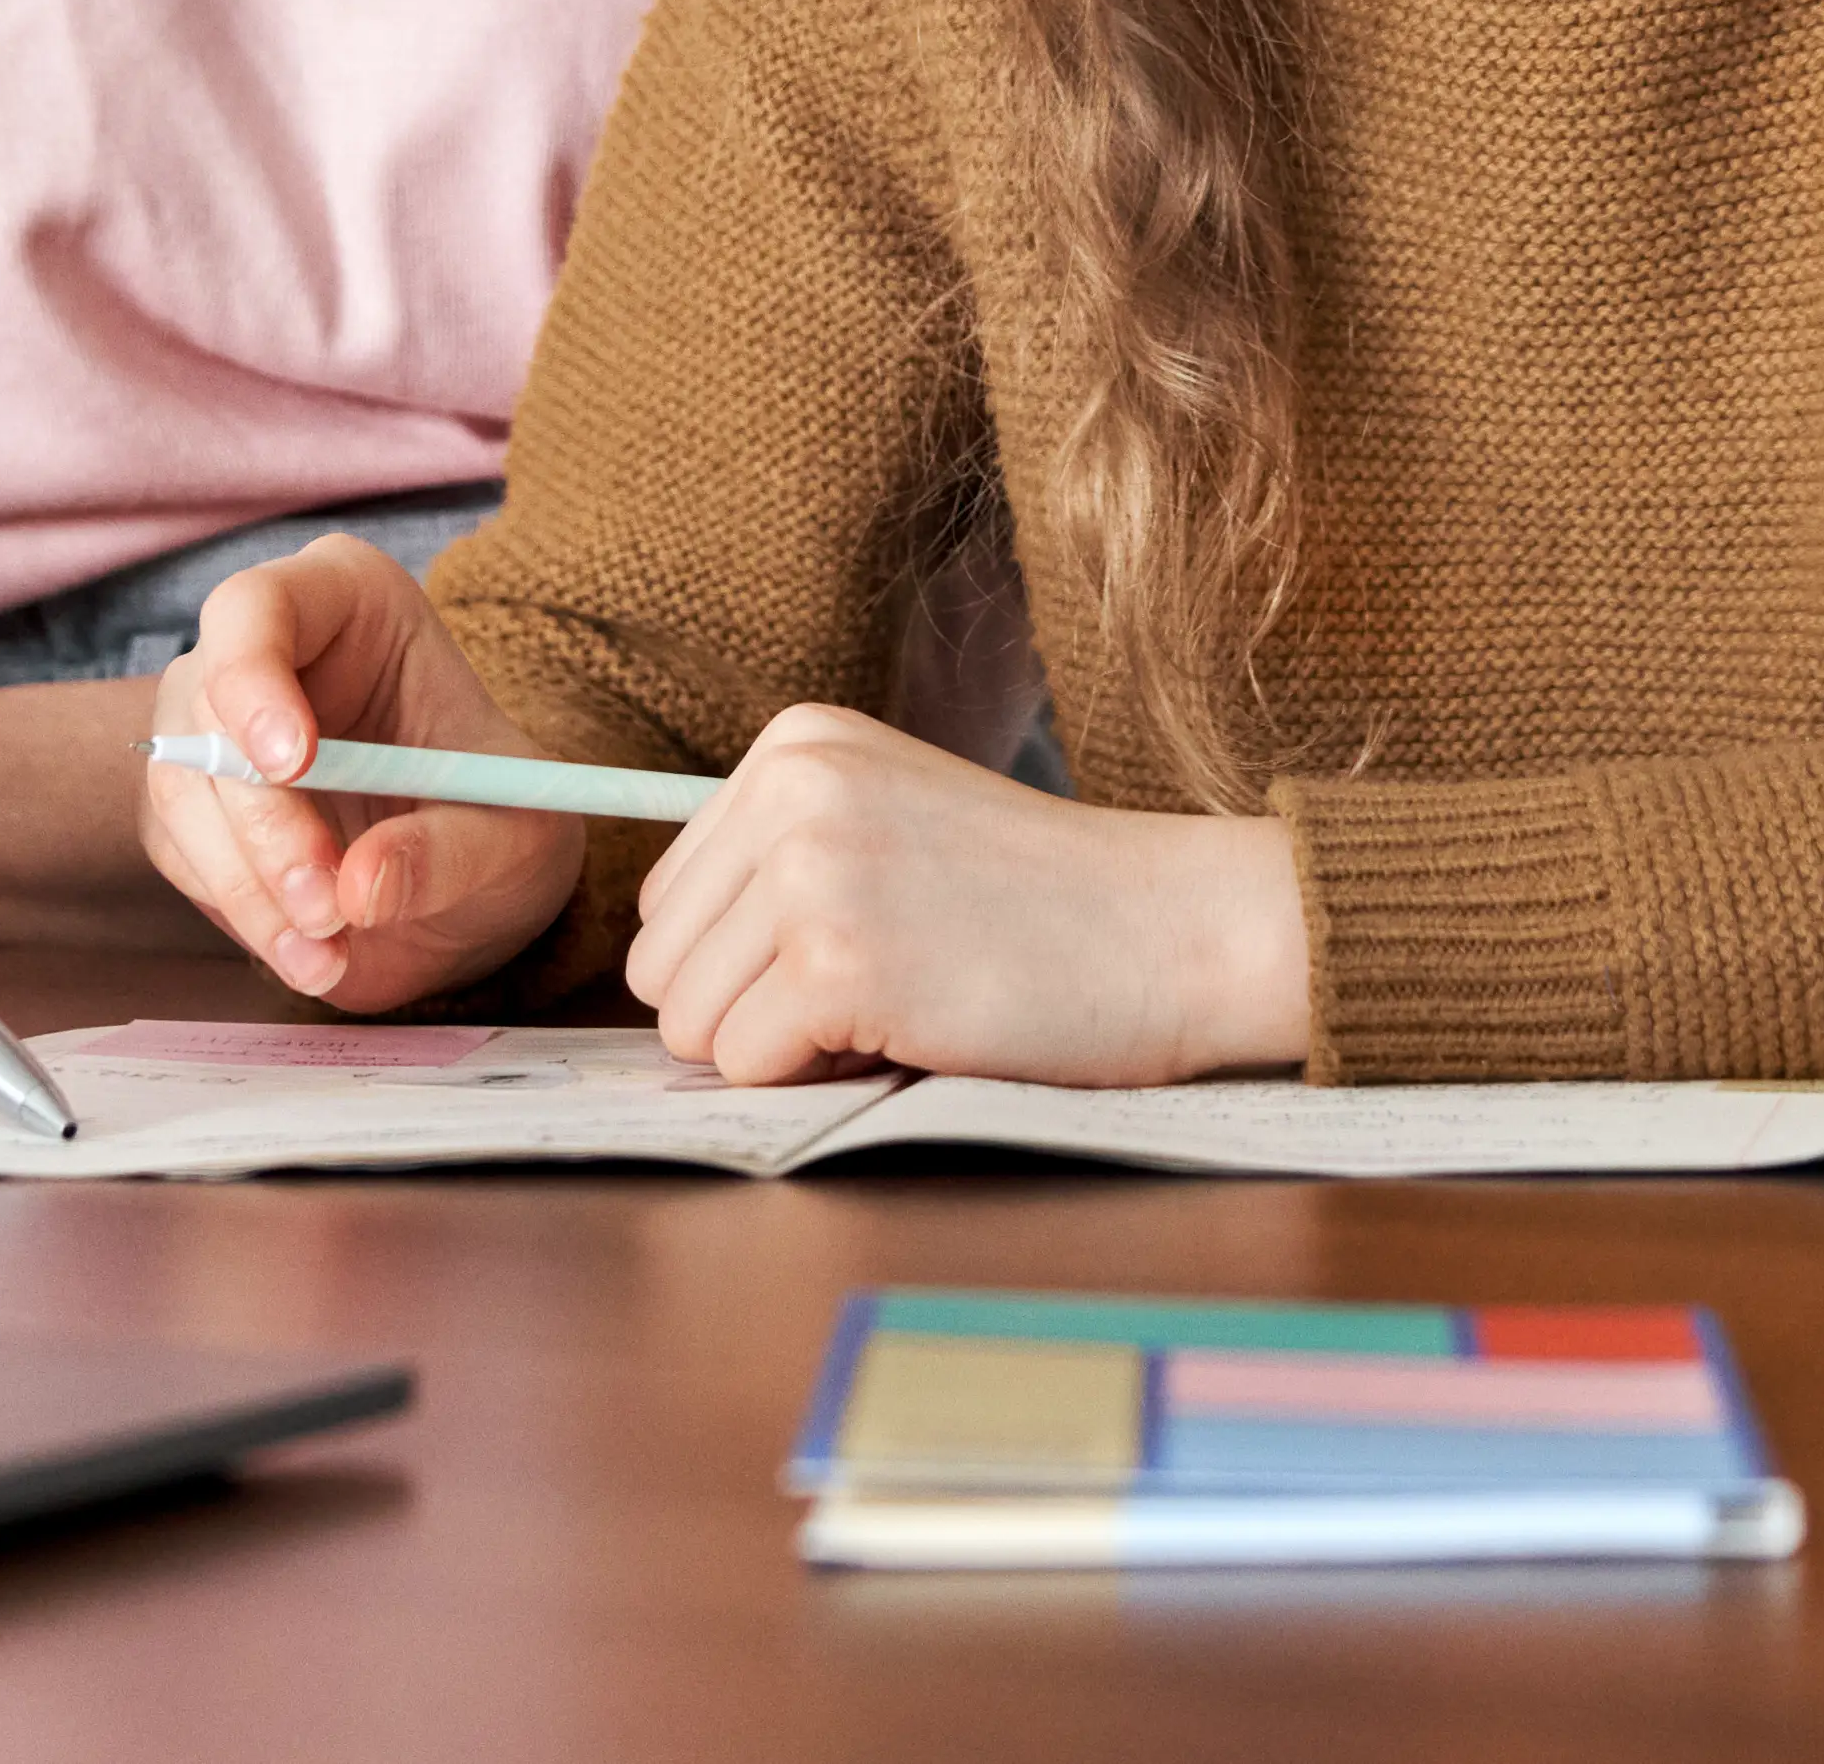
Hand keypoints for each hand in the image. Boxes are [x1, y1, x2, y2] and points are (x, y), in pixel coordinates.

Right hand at [139, 537, 582, 1008]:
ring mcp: (214, 727)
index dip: (255, 679)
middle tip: (329, 905)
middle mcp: (262, 648)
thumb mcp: (516, 831)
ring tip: (330, 950)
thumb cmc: (499, 814)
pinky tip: (310, 955)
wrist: (473, 881)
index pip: (257, 607)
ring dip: (250, 884)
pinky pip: (182, 855)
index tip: (293, 765)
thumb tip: (362, 886)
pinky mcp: (194, 809)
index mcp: (345, 599)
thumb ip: (450, 851)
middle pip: (206, 710)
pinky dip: (244, 916)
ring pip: (182, 791)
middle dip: (265, 821)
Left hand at [627, 705, 1308, 1086]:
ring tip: (896, 1001)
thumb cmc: (1037, 903)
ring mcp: (811, 872)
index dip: (746, 962)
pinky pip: (748, 1066)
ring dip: (784, 1048)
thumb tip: (652, 972)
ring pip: (690, 1026)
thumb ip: (774, 863)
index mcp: (794, 745)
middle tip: (875, 986)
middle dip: (749, 1012)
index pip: (666, 899)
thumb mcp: (888, 820)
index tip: (857, 942)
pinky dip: (820, 1078)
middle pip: (658, 967)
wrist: (1171, 930)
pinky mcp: (839, 962)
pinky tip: (910, 1027)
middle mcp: (789, 789)